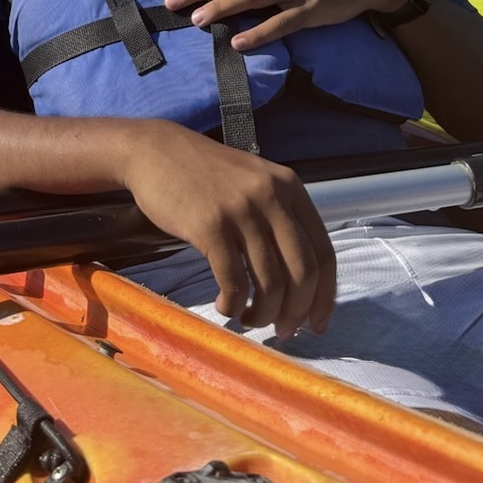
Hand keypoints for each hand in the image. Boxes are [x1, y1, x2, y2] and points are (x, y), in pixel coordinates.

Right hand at [120, 120, 336, 337]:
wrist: (157, 151)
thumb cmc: (207, 174)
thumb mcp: (257, 182)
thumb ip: (280, 216)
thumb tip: (301, 277)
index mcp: (291, 188)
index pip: (324, 251)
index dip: (325, 295)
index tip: (318, 323)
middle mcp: (272, 197)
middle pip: (303, 272)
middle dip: (297, 311)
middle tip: (283, 331)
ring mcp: (241, 211)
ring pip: (271, 281)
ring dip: (264, 313)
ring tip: (249, 319)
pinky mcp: (210, 226)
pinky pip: (233, 280)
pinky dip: (233, 304)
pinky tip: (225, 306)